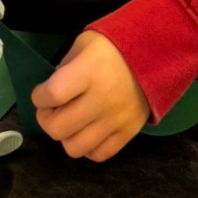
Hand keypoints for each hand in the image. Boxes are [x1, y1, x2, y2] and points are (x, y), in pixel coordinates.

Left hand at [31, 31, 149, 161]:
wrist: (158, 54)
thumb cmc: (115, 46)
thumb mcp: (85, 43)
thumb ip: (65, 67)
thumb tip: (51, 92)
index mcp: (88, 72)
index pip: (51, 95)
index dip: (39, 97)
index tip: (41, 93)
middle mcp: (101, 100)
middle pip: (58, 128)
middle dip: (46, 119)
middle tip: (52, 109)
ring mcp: (116, 120)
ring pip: (75, 148)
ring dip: (66, 136)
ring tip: (70, 122)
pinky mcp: (128, 133)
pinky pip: (99, 154)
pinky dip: (88, 147)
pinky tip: (88, 131)